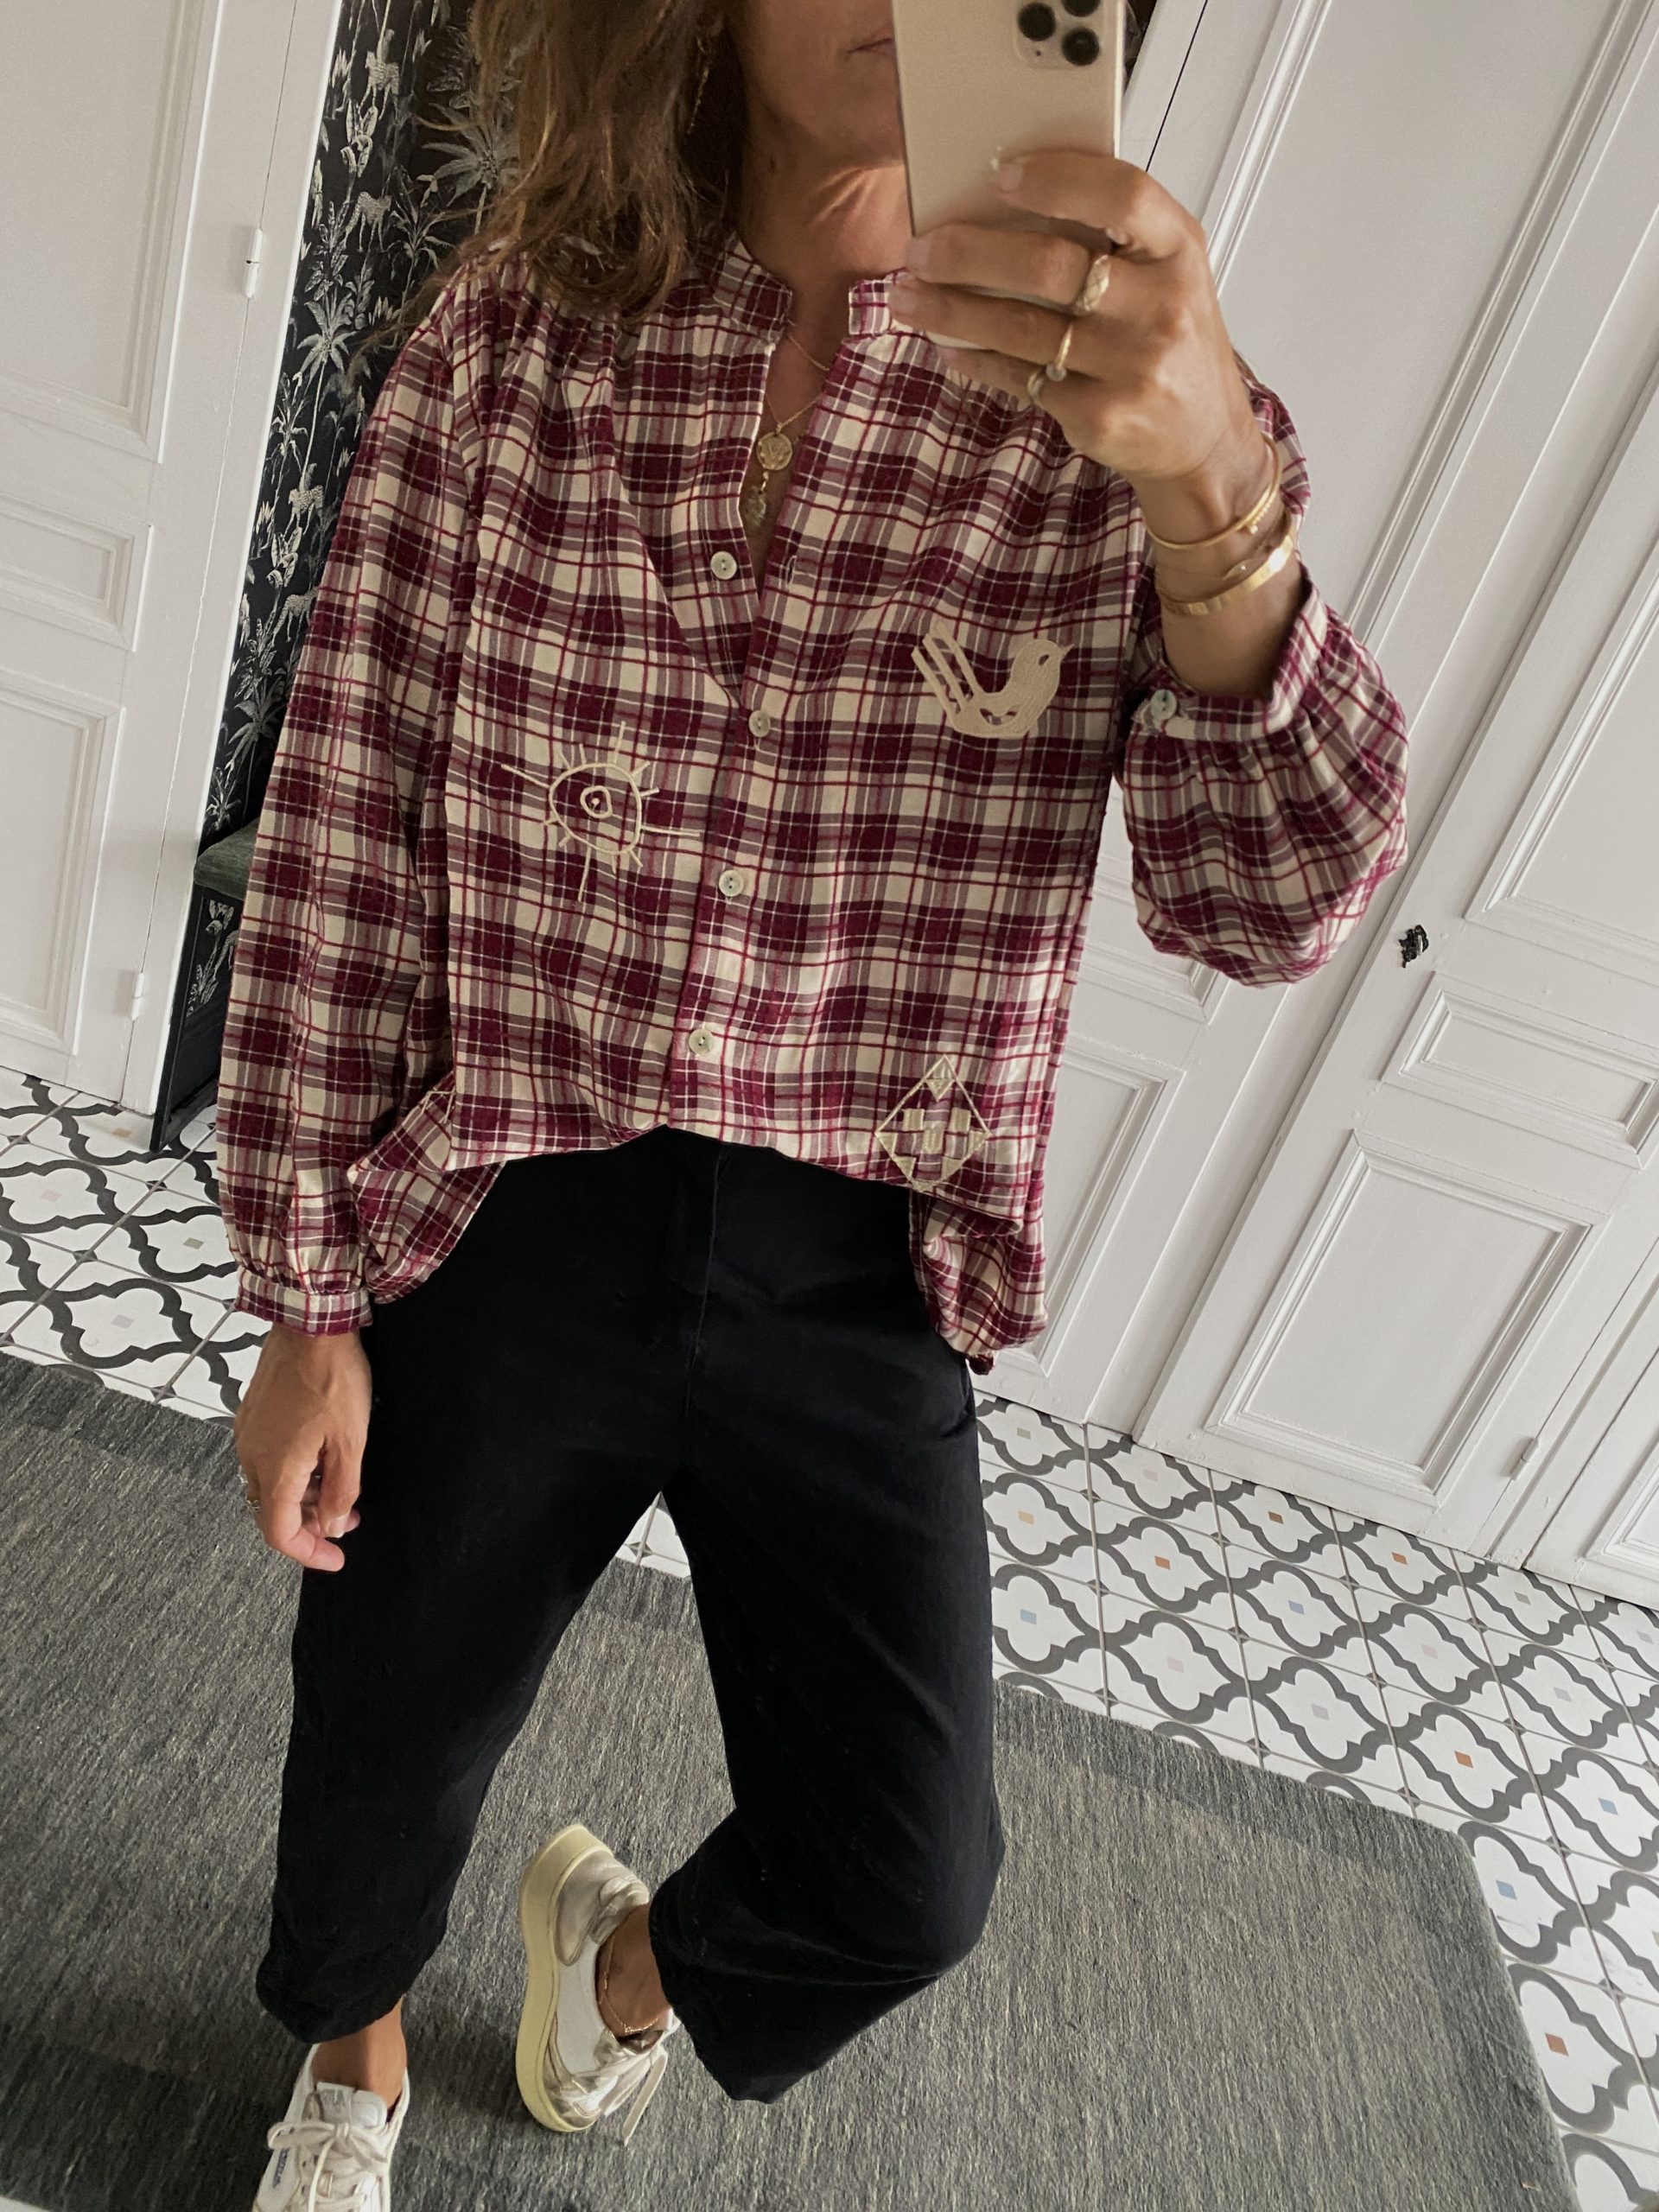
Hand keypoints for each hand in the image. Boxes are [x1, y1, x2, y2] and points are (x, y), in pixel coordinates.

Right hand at [236, 1324, 371, 1571]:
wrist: (309, 1324)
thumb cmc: (333, 1377)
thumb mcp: (350, 1441)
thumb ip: (342, 1490)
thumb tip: (334, 1525)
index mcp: (274, 1468)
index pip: (279, 1532)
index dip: (308, 1552)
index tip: (336, 1557)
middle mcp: (252, 1455)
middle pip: (275, 1509)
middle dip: (313, 1521)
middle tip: (351, 1516)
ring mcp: (249, 1433)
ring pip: (273, 1483)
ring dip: (306, 1493)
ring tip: (343, 1482)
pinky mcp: (254, 1414)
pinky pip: (270, 1457)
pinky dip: (296, 1469)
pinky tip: (323, 1455)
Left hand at [888, 148, 1259, 492]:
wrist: (1206, 439)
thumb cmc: (1173, 342)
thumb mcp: (1166, 274)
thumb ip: (1112, 236)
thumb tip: (1006, 204)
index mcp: (1179, 251)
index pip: (1123, 195)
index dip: (1058, 179)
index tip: (1000, 176)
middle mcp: (1161, 307)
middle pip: (1049, 265)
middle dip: (969, 254)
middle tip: (921, 249)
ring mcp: (1132, 367)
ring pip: (1020, 327)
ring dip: (952, 311)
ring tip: (910, 297)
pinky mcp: (1101, 416)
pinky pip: (1021, 378)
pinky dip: (975, 360)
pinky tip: (950, 347)